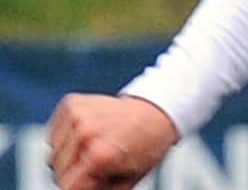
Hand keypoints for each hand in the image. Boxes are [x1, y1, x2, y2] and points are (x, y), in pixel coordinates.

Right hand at [47, 93, 178, 189]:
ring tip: (95, 146)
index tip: (91, 181)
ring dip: (69, 155)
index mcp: (99, 156)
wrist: (157, 111)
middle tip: (99, 164)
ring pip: (53, 153)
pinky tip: (89, 133)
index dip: (79, 188)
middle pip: (57, 171)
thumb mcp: (128, 181)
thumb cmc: (146, 147)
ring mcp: (77, 116)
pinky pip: (53, 134)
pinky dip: (66, 137)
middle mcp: (85, 133)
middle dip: (74, 173)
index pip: (66, 187)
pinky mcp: (71, 103)